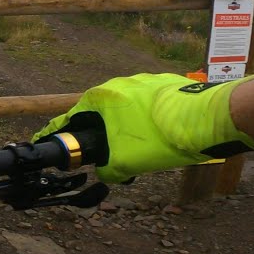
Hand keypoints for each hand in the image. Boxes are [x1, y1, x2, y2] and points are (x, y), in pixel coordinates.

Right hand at [32, 73, 253, 182]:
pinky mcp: (168, 85)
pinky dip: (150, 121)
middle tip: (106, 152)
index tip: (46, 138)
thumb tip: (107, 172)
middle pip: (101, 112)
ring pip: (127, 109)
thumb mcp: (126, 162)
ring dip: (128, 128)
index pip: (71, 117)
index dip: (56, 130)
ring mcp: (145, 81)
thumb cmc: (161, 137)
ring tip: (142, 148)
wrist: (207, 120)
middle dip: (101, 133)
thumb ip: (108, 169)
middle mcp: (120, 84)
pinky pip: (149, 106)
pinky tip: (162, 137)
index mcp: (102, 98)